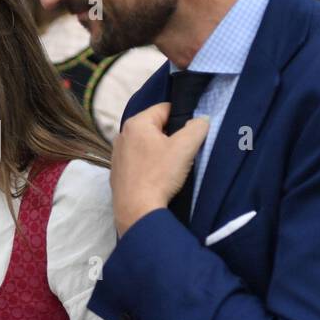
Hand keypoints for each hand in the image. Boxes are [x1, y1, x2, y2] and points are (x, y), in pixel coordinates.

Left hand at [110, 103, 209, 234]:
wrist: (137, 211)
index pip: (165, 109)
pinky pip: (138, 161)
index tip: (191, 134)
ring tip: (170, 168)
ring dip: (159, 152)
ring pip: (146, 145)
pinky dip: (149, 165)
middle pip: (155, 127)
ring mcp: (117, 155)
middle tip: (182, 153)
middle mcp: (122, 135)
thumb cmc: (159, 175)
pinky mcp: (117, 173)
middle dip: (171, 137)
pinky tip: (157, 178)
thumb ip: (197, 128)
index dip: (182, 118)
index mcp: (136, 123)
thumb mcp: (185, 147)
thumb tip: (202, 120)